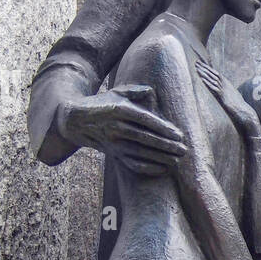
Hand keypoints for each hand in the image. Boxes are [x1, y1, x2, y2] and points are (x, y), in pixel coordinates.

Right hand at [58, 84, 186, 175]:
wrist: (77, 120)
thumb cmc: (104, 104)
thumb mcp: (117, 92)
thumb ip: (135, 91)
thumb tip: (150, 91)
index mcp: (120, 109)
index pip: (145, 120)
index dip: (163, 128)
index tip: (179, 135)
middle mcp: (116, 127)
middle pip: (145, 138)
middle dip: (166, 146)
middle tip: (183, 150)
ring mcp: (113, 142)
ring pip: (140, 153)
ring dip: (160, 158)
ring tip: (177, 160)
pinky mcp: (112, 154)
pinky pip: (131, 164)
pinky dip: (147, 168)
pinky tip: (162, 169)